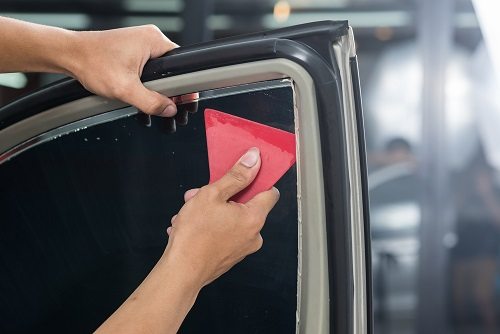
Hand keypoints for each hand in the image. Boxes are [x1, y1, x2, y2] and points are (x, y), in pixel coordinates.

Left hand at [68, 25, 177, 116]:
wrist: (69, 55)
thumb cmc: (92, 62)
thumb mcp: (125, 89)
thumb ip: (151, 102)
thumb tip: (169, 110)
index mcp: (154, 40)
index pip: (182, 65)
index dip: (184, 87)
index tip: (182, 102)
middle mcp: (150, 38)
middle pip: (172, 70)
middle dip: (168, 91)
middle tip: (163, 107)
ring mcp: (141, 44)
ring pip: (159, 72)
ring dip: (155, 90)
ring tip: (145, 101)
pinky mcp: (132, 51)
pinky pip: (148, 70)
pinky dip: (145, 85)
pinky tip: (137, 95)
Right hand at [165, 147, 279, 286]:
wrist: (181, 272)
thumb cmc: (194, 236)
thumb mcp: (212, 194)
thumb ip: (236, 175)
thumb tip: (253, 160)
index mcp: (254, 218)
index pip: (270, 192)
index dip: (257, 180)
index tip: (244, 174)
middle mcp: (254, 235)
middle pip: (245, 205)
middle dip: (222, 196)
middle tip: (201, 195)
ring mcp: (242, 248)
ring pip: (230, 218)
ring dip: (211, 211)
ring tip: (189, 213)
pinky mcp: (230, 256)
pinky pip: (224, 233)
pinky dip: (210, 226)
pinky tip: (191, 226)